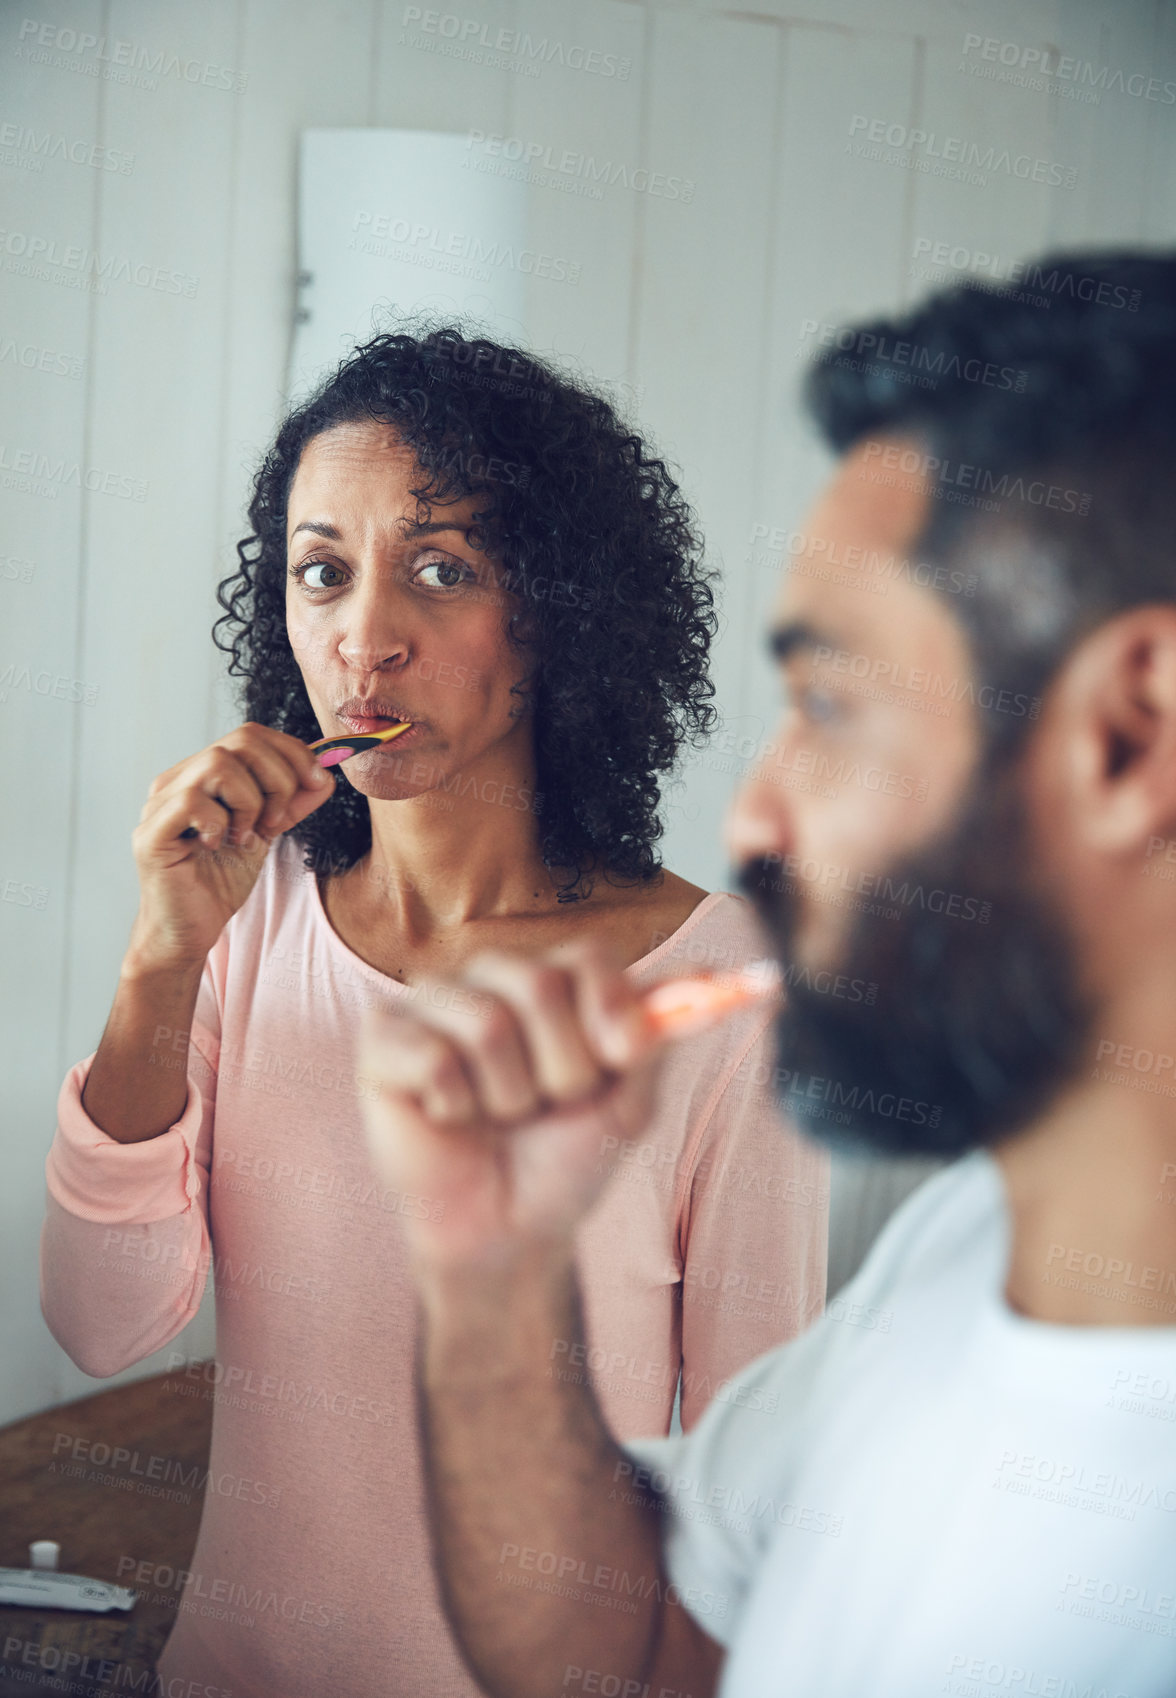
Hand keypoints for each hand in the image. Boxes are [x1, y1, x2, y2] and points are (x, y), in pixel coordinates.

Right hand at [126, 721, 334, 971]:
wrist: (191, 931)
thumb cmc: (219, 882)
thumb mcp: (266, 834)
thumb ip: (292, 803)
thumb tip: (325, 776)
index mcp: (202, 775)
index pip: (251, 735)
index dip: (292, 752)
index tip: (318, 782)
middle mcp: (177, 780)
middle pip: (240, 740)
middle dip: (279, 778)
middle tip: (277, 819)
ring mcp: (160, 804)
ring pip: (218, 764)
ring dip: (250, 801)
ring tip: (247, 835)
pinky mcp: (151, 833)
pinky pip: (193, 802)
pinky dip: (221, 824)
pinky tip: (220, 846)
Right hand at [358, 944, 662, 1274]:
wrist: (510, 1230)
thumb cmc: (564, 1158)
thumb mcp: (631, 1097)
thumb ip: (658, 1031)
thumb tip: (711, 978)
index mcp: (548, 978)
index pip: (587, 955)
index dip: (611, 1010)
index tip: (621, 1061)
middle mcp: (487, 976)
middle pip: (538, 983)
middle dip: (563, 1069)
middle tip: (548, 1104)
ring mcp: (430, 1003)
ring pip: (488, 1026)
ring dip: (510, 1096)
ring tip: (500, 1116)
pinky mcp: (382, 1041)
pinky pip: (435, 1059)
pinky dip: (457, 1106)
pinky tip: (452, 1117)